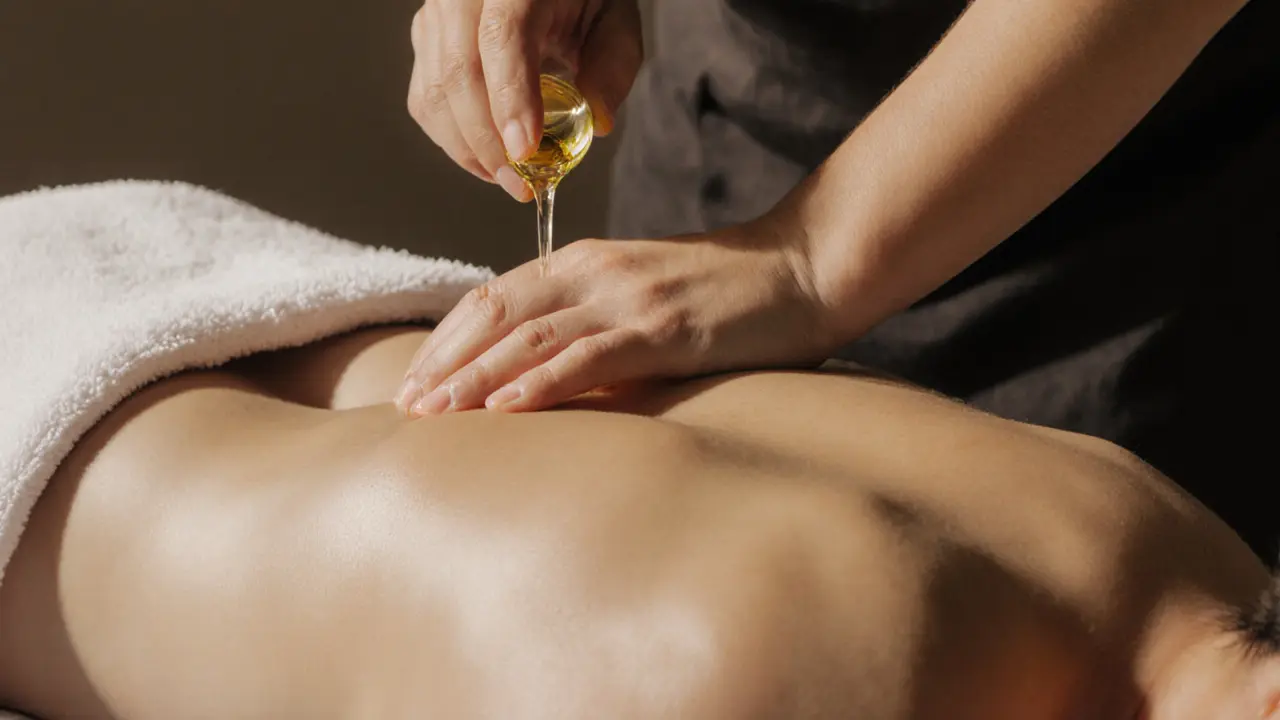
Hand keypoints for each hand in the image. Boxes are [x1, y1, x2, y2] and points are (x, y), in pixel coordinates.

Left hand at [394, 224, 834, 414]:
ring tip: (435, 413)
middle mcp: (595, 272)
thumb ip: (591, 321)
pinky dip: (541, 381)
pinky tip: (505, 407)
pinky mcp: (665, 328)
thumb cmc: (724, 291)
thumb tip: (543, 374)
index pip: (493, 298)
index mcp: (583, 262)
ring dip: (476, 376)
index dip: (448, 341)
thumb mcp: (643, 295)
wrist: (803, 268)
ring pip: (531, 335)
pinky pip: (589, 356)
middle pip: (497, 314)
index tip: (415, 381)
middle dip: (446, 361)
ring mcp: (628, 298)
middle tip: (405, 407)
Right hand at [407, 0, 642, 201]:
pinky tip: (485, 158)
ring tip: (507, 178)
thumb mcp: (613, 19)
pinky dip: (452, 139)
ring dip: (468, 149)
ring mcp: (437, 16)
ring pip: (435, 93)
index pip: (501, 37)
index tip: (525, 150)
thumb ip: (613, 64)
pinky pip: (426, 99)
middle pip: (459, 73)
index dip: (510, 98)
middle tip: (520, 183)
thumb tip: (598, 122)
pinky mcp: (425, 40)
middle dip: (488, 142)